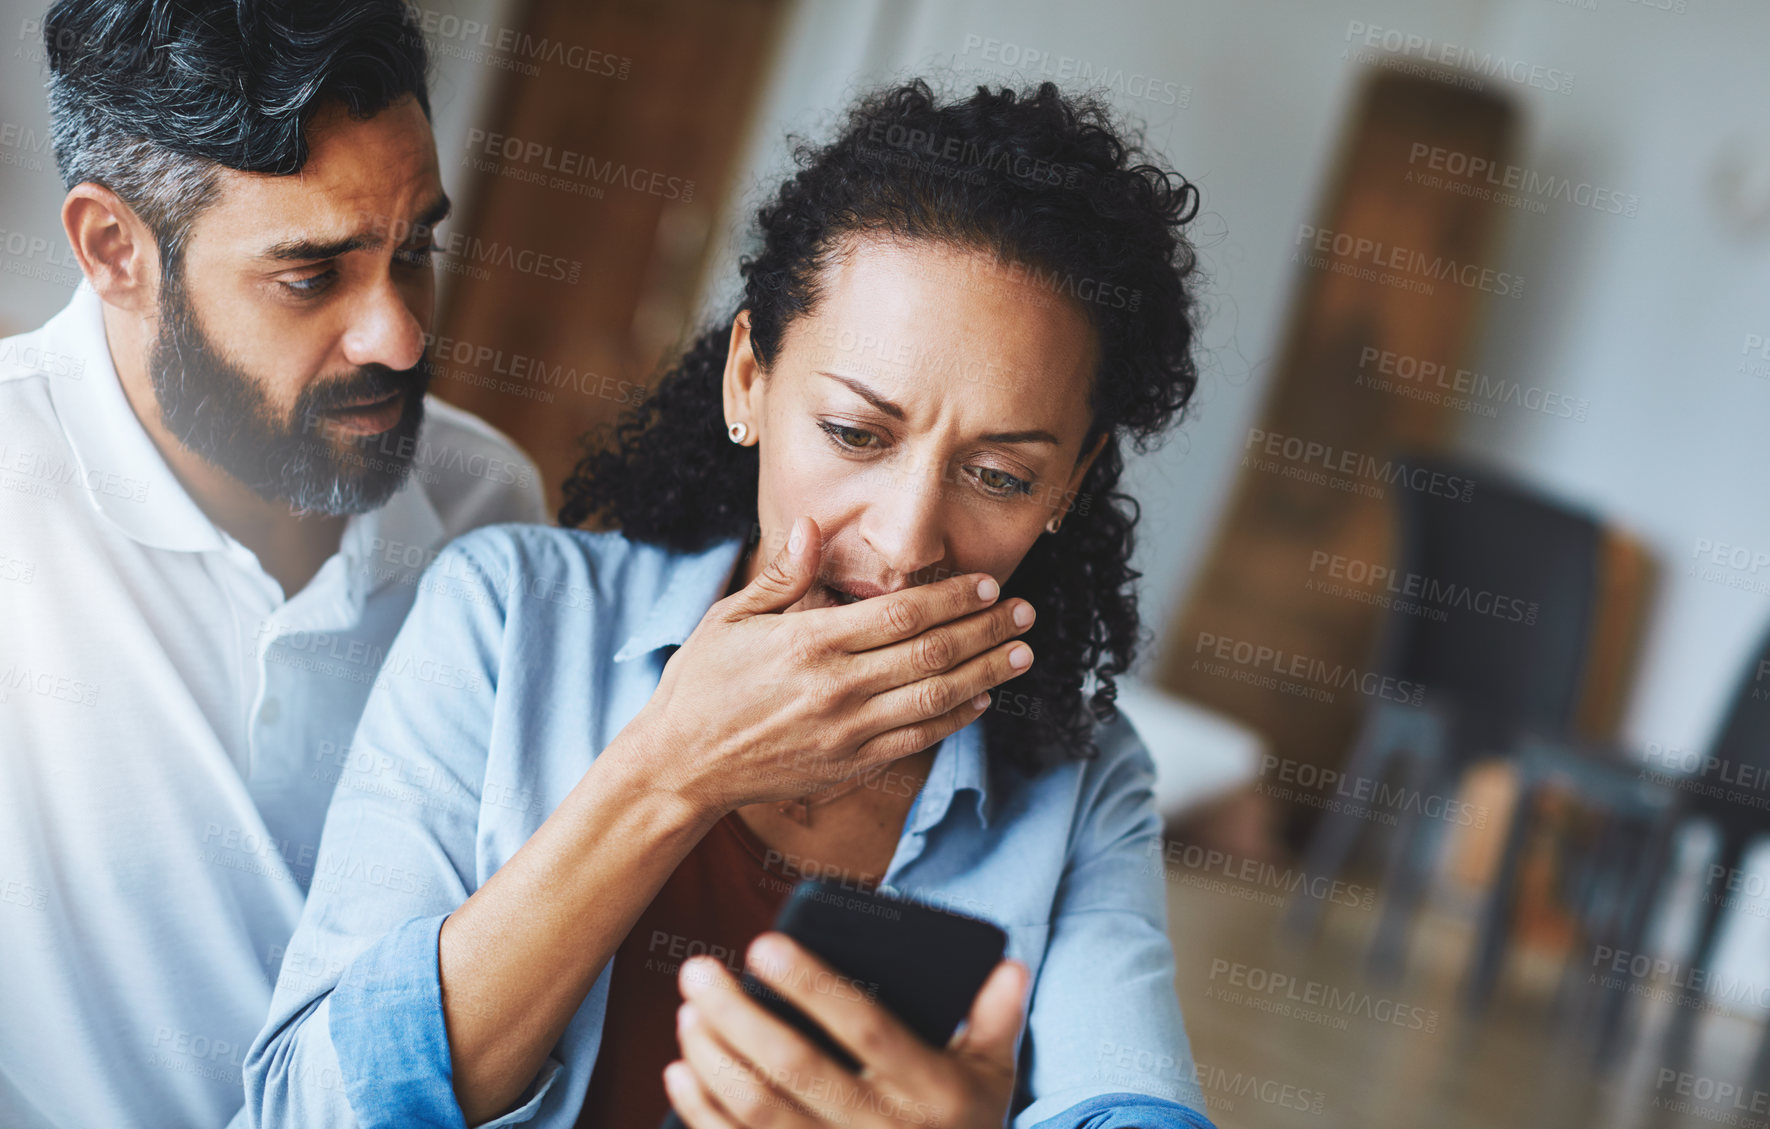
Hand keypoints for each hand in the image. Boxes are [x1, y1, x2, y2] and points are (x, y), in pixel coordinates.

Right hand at [621, 516, 1036, 815]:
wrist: (681, 765)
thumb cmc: (702, 685)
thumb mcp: (730, 618)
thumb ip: (782, 575)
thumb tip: (812, 527)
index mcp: (810, 643)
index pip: (901, 614)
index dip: (951, 598)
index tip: (986, 585)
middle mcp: (837, 687)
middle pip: (932, 653)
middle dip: (985, 630)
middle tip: (1025, 612)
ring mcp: (847, 731)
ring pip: (935, 698)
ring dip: (986, 673)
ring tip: (1021, 653)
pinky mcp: (850, 764)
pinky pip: (917, 739)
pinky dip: (955, 719)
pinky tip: (981, 700)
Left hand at [665, 934, 1028, 1127]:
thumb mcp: (995, 1081)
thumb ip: (998, 1021)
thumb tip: (1008, 964)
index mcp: (932, 1092)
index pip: (866, 1028)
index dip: (813, 986)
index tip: (763, 943)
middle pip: (796, 1068)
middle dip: (738, 1015)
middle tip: (699, 971)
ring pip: (760, 1111)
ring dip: (714, 1058)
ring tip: (690, 1012)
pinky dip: (702, 1112)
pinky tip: (681, 1070)